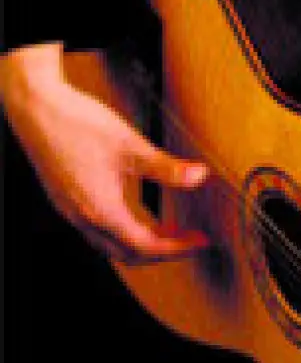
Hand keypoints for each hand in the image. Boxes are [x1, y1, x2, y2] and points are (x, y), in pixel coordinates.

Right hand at [2, 43, 210, 263]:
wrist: (37, 109)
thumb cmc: (79, 124)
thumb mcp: (132, 146)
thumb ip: (167, 168)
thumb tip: (200, 177)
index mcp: (101, 211)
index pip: (145, 246)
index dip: (177, 249)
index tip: (201, 242)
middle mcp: (83, 218)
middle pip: (128, 253)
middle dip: (162, 251)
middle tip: (190, 240)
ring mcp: (71, 211)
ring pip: (111, 243)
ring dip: (142, 241)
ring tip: (171, 228)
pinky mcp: (67, 200)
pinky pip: (99, 229)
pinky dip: (124, 229)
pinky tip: (140, 210)